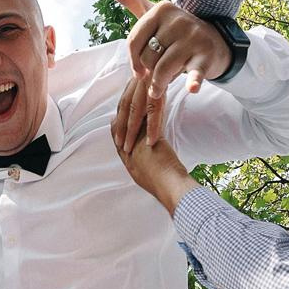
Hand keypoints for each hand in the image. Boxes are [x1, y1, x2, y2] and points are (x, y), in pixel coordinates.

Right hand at [109, 79, 198, 214]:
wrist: (173, 191)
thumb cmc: (170, 189)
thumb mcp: (154, 177)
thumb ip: (151, 167)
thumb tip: (154, 159)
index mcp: (131, 166)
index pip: (119, 145)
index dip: (117, 131)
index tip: (115, 120)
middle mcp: (130, 158)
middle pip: (118, 133)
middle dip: (118, 119)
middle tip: (120, 104)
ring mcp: (137, 150)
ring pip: (130, 126)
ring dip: (131, 112)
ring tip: (134, 98)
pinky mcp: (147, 143)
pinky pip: (145, 124)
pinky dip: (147, 112)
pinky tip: (151, 100)